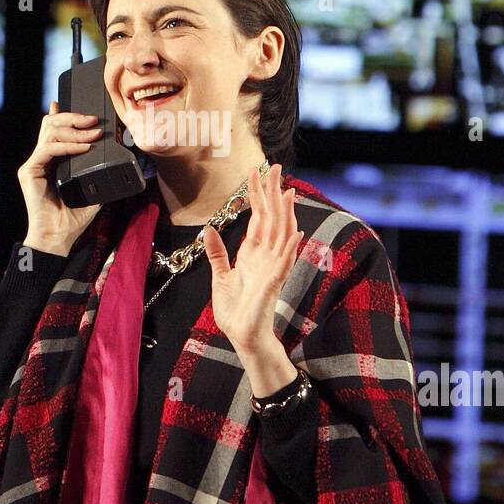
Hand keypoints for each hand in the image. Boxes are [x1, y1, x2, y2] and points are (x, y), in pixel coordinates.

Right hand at [17, 99, 103, 256]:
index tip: (83, 108)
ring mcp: (34, 164)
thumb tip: (118, 159)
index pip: (55, 129)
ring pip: (49, 132)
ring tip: (94, 135)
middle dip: (74, 118)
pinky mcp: (29, 171)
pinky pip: (48, 149)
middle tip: (94, 121)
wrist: (58, 237)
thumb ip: (98, 172)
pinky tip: (84, 148)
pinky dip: (68, 146)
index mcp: (52, 161)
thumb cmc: (73, 218)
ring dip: (75, 130)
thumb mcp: (92, 189)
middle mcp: (40, 159)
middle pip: (51, 124)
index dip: (66, 114)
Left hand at [203, 163, 303, 353]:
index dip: (257, 195)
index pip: (257, 217)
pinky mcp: (273, 284)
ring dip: (285, 214)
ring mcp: (272, 269)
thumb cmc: (235, 310)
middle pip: (271, 218)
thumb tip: (208, 229)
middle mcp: (265, 256)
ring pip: (281, 235)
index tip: (256, 173)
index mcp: (252, 253)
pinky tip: (295, 232)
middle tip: (275, 168)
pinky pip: (284, 263)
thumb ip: (217, 253)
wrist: (242, 335)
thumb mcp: (220, 276)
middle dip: (272, 194)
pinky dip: (291, 247)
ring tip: (288, 191)